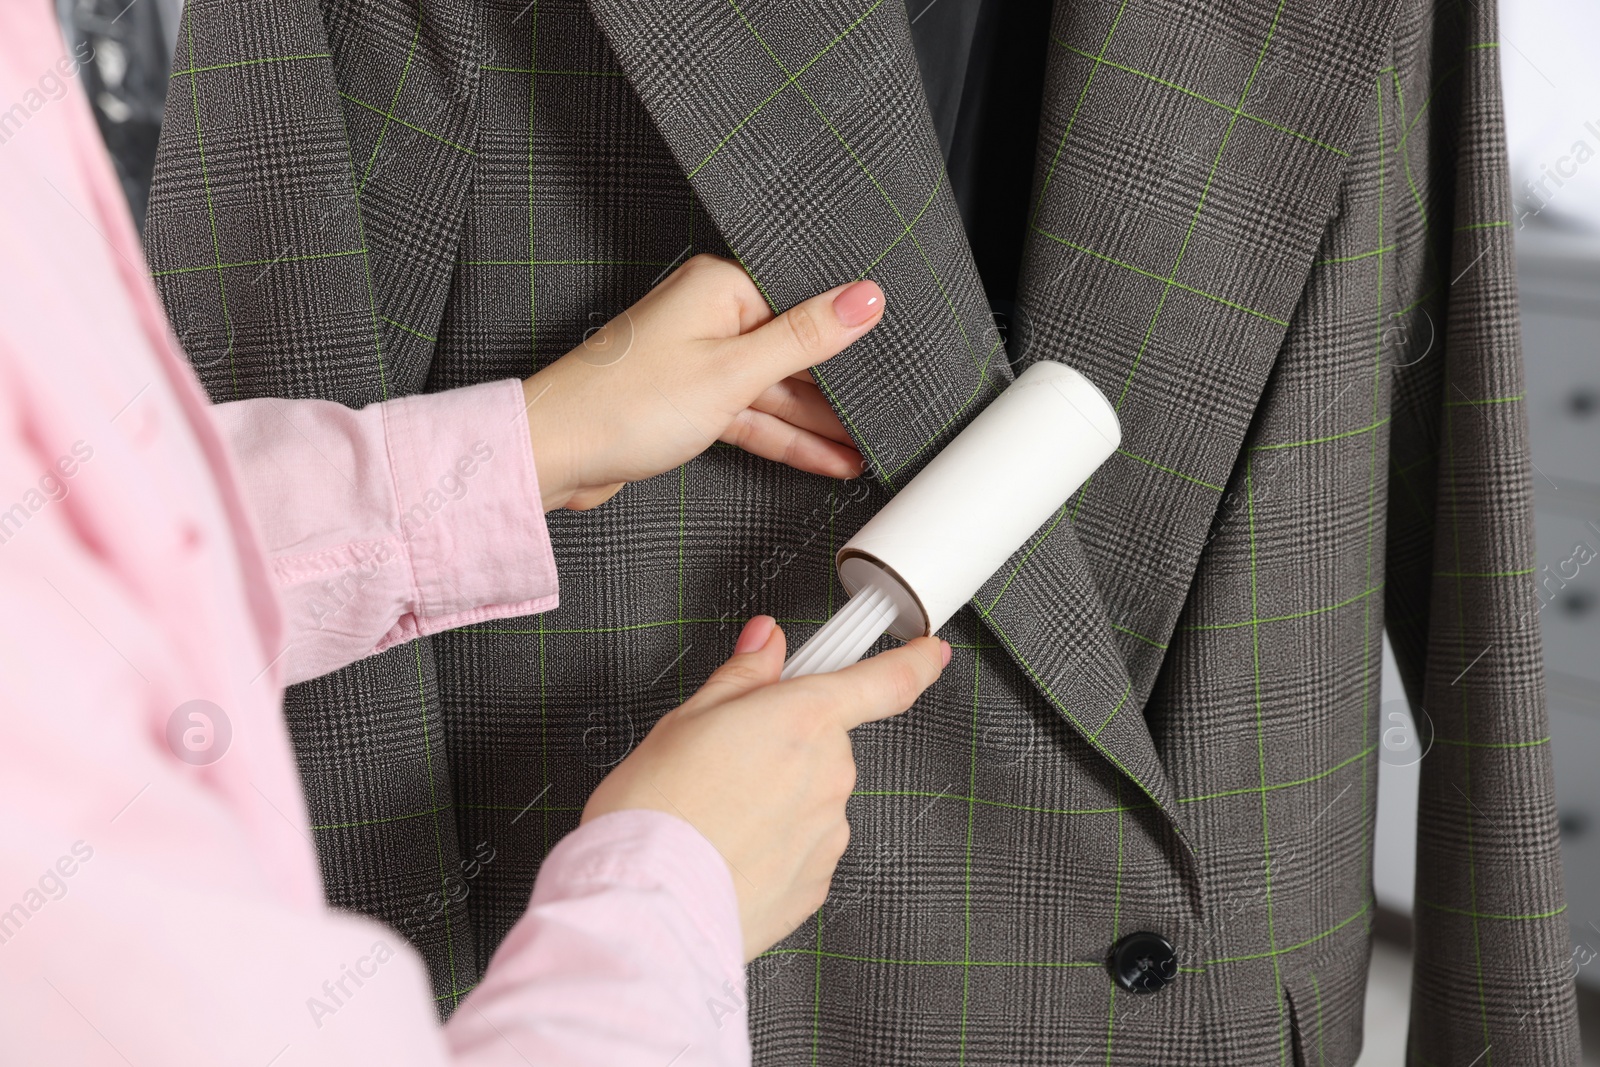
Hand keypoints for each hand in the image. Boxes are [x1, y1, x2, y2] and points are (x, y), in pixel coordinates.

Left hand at [522, 255, 883, 509]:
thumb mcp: (733, 371)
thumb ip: (806, 337)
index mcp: (719, 287)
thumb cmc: (622, 404)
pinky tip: (824, 458)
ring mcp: (699, 362)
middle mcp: (709, 317)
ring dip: (817, 424)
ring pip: (774, 391)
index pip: (804, 305)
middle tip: (886, 416)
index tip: (891, 361)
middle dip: (837, 390)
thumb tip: (866, 297)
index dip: (848, 337)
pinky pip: (752, 416)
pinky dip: (785, 439)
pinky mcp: (690, 403)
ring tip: (866, 447)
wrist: (556, 454)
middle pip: (792, 351)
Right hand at [581, 615, 949, 959]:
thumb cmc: (658, 811)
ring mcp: (828, 833)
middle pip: (825, 743)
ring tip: (716, 813)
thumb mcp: (687, 718)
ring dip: (776, 799)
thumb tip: (766, 643)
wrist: (649, 904)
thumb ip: (742, 676)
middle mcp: (829, 775)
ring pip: (812, 798)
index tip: (928, 654)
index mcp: (805, 720)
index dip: (914, 663)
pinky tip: (727, 848)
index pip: (885, 682)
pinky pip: (802, 848)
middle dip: (786, 745)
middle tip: (728, 758)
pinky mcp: (815, 883)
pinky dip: (771, 845)